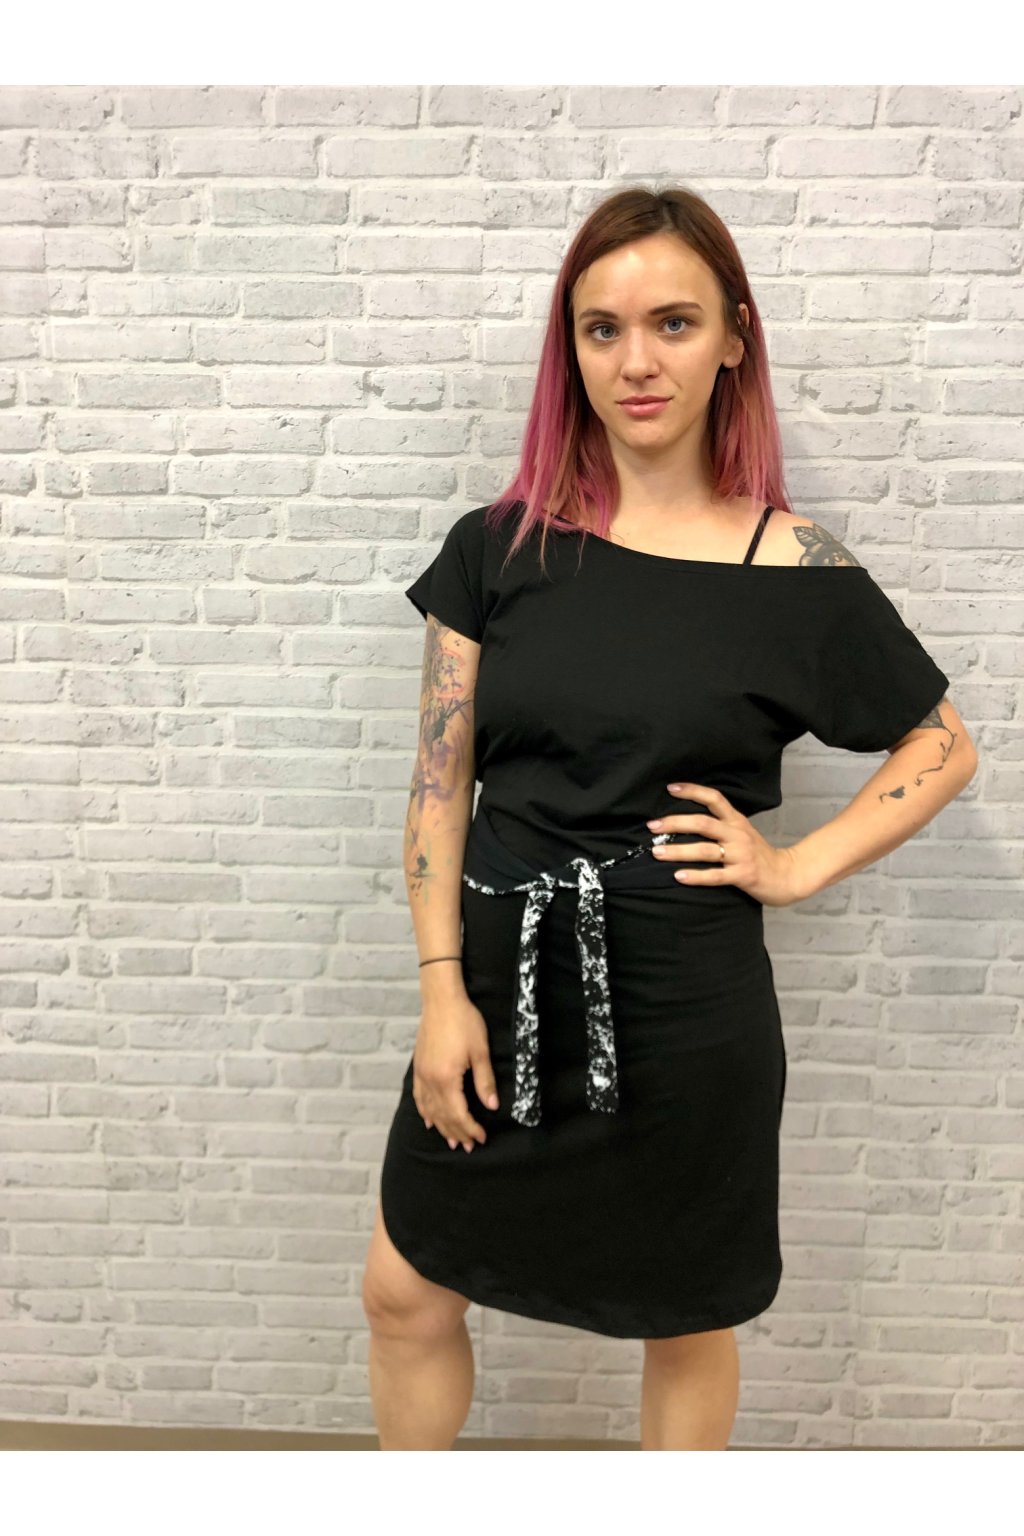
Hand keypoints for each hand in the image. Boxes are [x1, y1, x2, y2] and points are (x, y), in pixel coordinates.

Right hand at [412, 995, 499, 1152]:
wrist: (442, 1001)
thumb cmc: (465, 1022)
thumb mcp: (480, 1051)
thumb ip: (484, 1081)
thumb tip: (492, 1106)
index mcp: (447, 1079)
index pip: (458, 1114)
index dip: (470, 1128)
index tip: (482, 1138)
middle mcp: (430, 1081)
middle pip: (443, 1116)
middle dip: (457, 1132)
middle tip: (469, 1146)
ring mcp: (421, 1075)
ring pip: (430, 1110)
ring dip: (442, 1127)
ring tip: (452, 1140)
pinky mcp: (418, 1067)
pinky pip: (419, 1097)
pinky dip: (425, 1112)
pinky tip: (430, 1121)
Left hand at [646, 782, 803, 907]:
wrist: (787, 875)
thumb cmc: (758, 854)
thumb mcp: (742, 832)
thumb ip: (721, 825)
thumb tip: (685, 821)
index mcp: (736, 821)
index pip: (714, 798)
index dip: (692, 791)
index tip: (670, 788)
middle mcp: (737, 834)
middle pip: (703, 824)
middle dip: (675, 823)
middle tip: (652, 825)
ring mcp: (740, 855)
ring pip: (705, 850)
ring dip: (678, 851)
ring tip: (657, 851)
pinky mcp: (742, 876)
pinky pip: (715, 876)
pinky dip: (696, 876)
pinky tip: (678, 876)